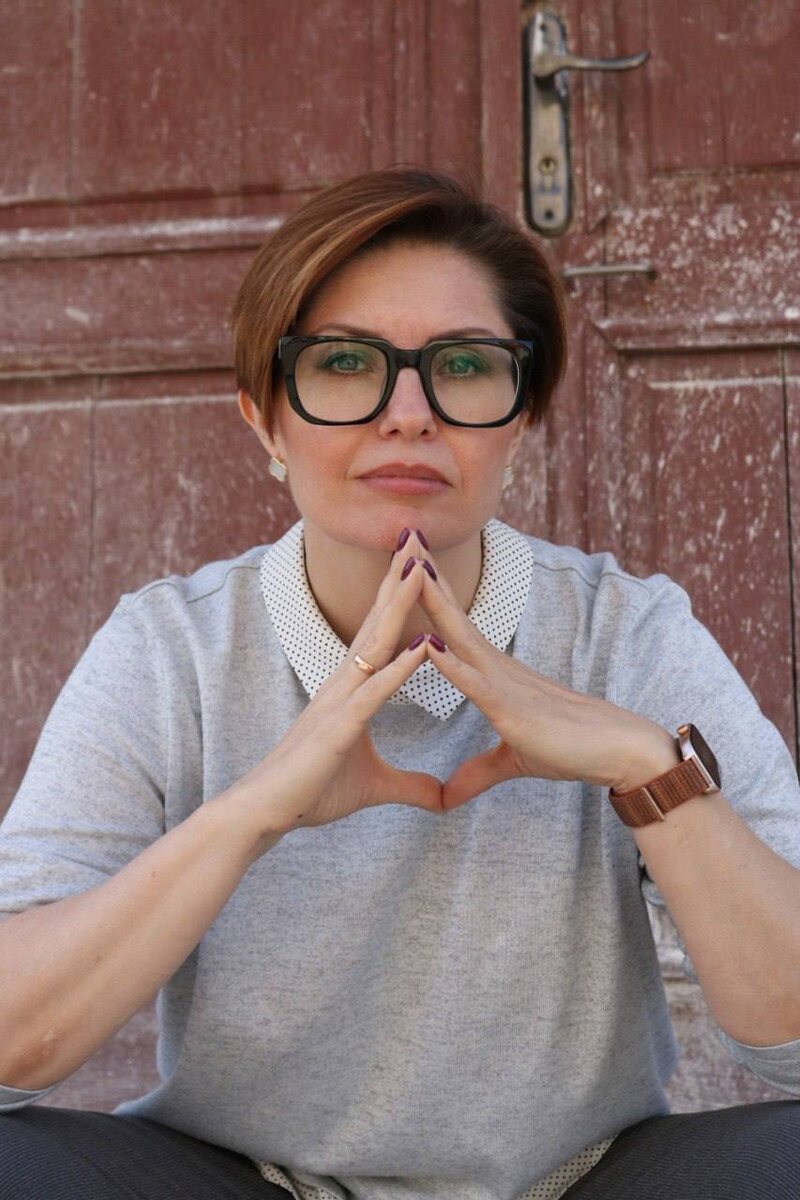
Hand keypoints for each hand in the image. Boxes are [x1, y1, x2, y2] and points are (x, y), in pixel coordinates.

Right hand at [230, 543, 442, 842]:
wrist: (266, 812)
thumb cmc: (312, 792)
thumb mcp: (375, 786)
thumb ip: (410, 785)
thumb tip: (442, 796)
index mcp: (351, 689)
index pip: (380, 633)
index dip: (399, 597)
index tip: (418, 561)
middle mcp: (344, 684)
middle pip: (378, 621)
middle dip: (399, 578)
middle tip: (418, 536)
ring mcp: (341, 701)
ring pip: (376, 643)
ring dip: (400, 605)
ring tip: (422, 568)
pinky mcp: (340, 727)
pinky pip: (376, 691)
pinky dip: (401, 667)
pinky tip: (424, 645)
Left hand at [412, 538, 674, 809]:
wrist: (616, 753)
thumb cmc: (568, 749)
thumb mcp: (513, 761)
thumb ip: (478, 772)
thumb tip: (449, 797)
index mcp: (491, 672)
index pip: (451, 624)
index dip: (429, 591)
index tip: (405, 559)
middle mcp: (495, 666)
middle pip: (451, 612)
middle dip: (424, 575)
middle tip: (401, 532)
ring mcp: (503, 683)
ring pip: (459, 635)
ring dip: (432, 602)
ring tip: (407, 566)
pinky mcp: (511, 709)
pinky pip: (474, 682)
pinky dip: (449, 664)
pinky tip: (427, 645)